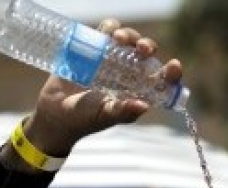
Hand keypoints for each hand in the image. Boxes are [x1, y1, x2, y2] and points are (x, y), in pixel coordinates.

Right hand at [24, 18, 182, 156]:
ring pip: (128, 40)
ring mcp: (111, 60)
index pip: (161, 79)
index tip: (174, 65)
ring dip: (129, 35)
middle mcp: (127, 74)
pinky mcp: (93, 50)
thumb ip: (124, 111)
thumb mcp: (105, 116)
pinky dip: (110, 28)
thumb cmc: (84, 119)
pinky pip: (106, 32)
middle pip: (145, 53)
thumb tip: (144, 106)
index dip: (171, 72)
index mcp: (137, 91)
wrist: (54, 113)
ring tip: (118, 39)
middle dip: (148, 46)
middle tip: (142, 48)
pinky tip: (107, 33)